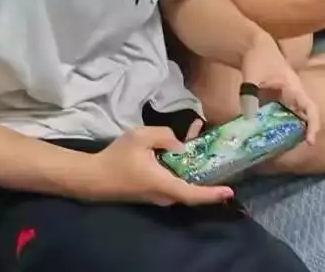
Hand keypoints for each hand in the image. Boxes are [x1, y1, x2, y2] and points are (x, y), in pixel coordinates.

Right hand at [85, 124, 232, 208]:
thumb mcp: (140, 137)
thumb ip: (163, 136)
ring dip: (190, 159)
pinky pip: (171, 178)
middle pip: (190, 184)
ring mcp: (158, 194)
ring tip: (195, 130)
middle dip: (204, 164)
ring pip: (181, 179)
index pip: (193, 194)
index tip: (229, 191)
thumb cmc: (117, 158)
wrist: (95, 178)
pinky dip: (178, 162)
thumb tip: (180, 145)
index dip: (212, 194)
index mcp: (164, 184)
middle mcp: (165, 194)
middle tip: (213, 143)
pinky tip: (175, 142)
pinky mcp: (151, 190)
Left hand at [239, 33, 319, 143]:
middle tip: (290, 151)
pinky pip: (282, 115)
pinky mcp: (277, 99)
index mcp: (294, 87)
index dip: (313, 125)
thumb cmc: (257, 57)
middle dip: (301, 134)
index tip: (310, 142)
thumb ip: (250, 96)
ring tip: (279, 148)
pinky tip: (267, 135)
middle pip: (304, 117)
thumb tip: (248, 119)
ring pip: (293, 118)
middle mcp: (294, 94)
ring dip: (289, 131)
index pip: (310, 108)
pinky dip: (278, 126)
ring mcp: (286, 97)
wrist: (253, 45)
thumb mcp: (253, 76)